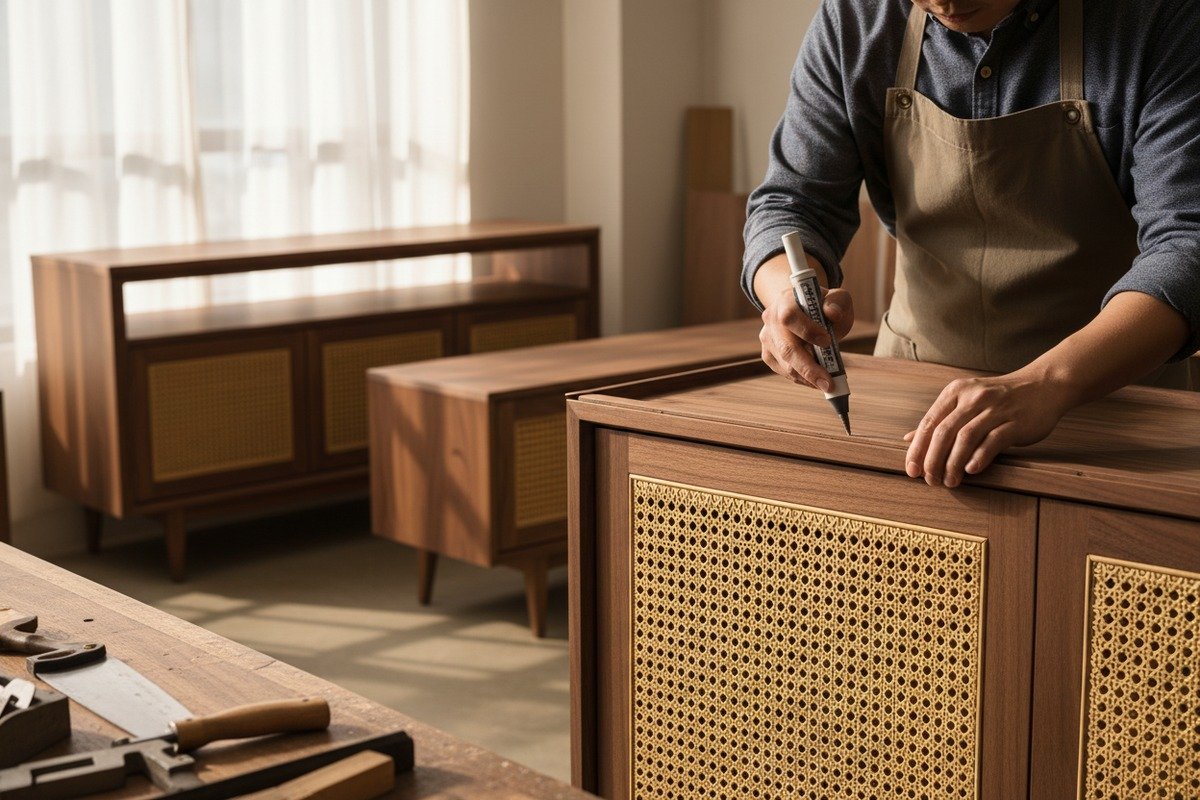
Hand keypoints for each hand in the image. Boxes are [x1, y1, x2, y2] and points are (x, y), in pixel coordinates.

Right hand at [760, 283, 854, 390]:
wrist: (802, 309)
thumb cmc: (821, 306)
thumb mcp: (836, 298)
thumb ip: (838, 302)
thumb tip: (833, 314)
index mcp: (786, 301)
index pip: (790, 317)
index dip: (807, 331)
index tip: (827, 341)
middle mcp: (772, 319)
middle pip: (786, 348)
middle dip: (808, 368)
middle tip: (828, 384)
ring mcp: (768, 338)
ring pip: (785, 364)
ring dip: (808, 377)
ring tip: (827, 383)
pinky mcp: (768, 354)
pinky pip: (784, 371)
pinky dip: (802, 379)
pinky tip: (816, 380)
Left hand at [903, 370, 1073, 486]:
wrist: (1044, 385)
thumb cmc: (999, 398)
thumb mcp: (965, 400)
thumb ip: (940, 419)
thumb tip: (908, 438)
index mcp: (955, 392)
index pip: (929, 423)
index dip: (917, 449)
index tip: (911, 470)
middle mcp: (973, 398)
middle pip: (944, 432)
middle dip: (932, 460)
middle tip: (930, 480)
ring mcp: (995, 409)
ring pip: (966, 437)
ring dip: (953, 463)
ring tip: (949, 482)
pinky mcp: (1016, 422)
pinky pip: (993, 440)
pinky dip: (979, 456)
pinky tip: (971, 470)